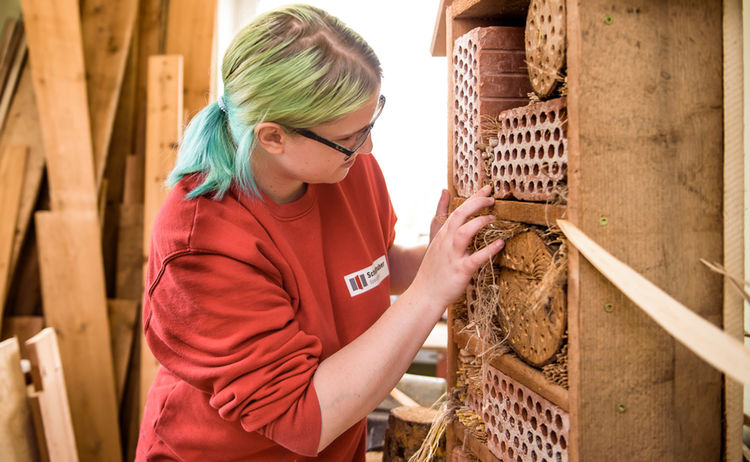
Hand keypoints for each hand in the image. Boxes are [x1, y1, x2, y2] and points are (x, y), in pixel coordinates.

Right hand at [412, 185, 504, 309]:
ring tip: (493, 218)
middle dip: (476, 204)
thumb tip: (444, 191)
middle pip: (460, 216)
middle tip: (492, 198)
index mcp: (442, 235)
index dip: (473, 198)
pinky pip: (475, 258)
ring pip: (464, 233)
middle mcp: (446, 242)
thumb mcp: (435, 240)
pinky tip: (500, 243)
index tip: (488, 189)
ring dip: (479, 223)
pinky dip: (488, 250)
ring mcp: (452, 256)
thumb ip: (441, 216)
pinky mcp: (460, 271)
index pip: (458, 211)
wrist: (425, 294)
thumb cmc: (434, 269)